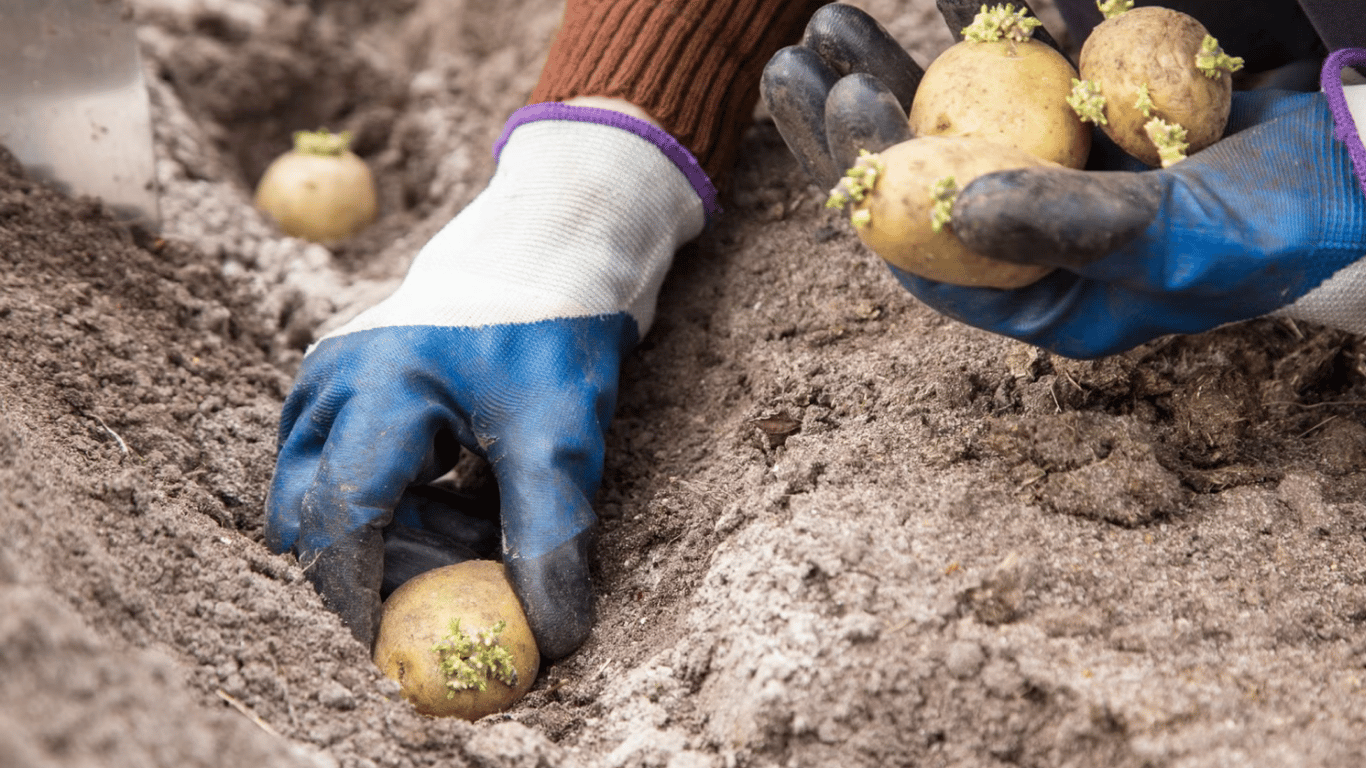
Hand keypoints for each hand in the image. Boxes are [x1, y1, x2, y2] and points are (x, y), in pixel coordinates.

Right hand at [265, 103, 715, 658]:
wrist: (548, 252)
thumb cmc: (553, 333)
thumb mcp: (562, 437)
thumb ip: (550, 537)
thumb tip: (552, 638)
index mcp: (376, 388)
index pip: (339, 521)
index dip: (359, 599)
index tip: (398, 652)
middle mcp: (330, 385)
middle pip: (315, 516)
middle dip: (377, 566)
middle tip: (453, 581)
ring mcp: (325, 385)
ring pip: (327, 499)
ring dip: (392, 535)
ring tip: (474, 515)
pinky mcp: (339, 393)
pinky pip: (345, 474)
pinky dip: (398, 505)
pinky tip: (462, 488)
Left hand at [764, 6, 1365, 357]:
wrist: (1365, 171)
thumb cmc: (1283, 231)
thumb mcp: (1177, 239)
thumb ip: (1070, 227)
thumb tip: (955, 206)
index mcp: (1038, 292)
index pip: (925, 244)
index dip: (871, 176)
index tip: (838, 107)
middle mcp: (1031, 235)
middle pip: (917, 175)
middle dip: (856, 114)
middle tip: (798, 57)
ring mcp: (1054, 170)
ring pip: (950, 115)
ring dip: (894, 65)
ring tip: (830, 19)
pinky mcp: (1083, 114)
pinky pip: (1014, 69)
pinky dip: (981, 27)